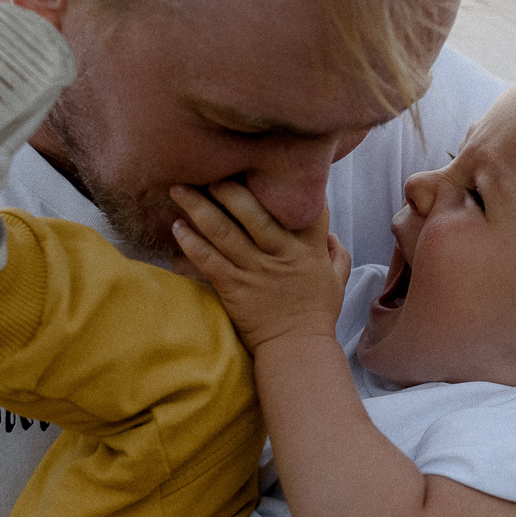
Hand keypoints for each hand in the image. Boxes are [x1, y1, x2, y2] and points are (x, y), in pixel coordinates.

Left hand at [169, 183, 349, 350]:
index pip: (298, 207)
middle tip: (207, 171)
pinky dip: (192, 244)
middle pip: (252, 212)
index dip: (280, 184)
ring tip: (180, 190)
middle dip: (227, 188)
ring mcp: (256, 271)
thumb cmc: (316, 315)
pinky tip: (177, 228)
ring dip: (199, 209)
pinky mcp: (234, 289)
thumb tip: (331, 234)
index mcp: (308, 248)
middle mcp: (281, 254)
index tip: (259, 166)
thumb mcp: (337, 281)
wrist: (297, 350)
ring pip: (225, 232)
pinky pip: (209, 261)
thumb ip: (337, 254)